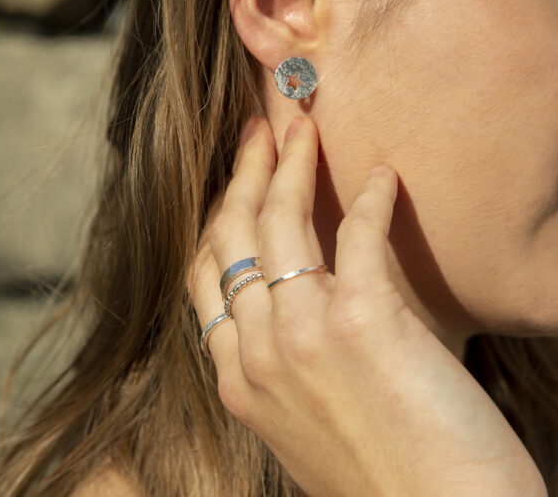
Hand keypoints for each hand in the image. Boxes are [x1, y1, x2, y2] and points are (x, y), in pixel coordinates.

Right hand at [186, 115, 546, 496]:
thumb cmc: (380, 478)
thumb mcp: (301, 420)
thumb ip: (283, 362)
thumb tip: (295, 301)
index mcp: (237, 378)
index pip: (206, 274)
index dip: (217, 217)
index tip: (235, 183)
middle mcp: (256, 350)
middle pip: (233, 235)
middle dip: (243, 172)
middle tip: (259, 130)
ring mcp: (302, 334)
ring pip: (279, 223)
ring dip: (291, 165)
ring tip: (301, 129)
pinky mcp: (362, 323)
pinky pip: (358, 236)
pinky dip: (372, 200)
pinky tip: (384, 178)